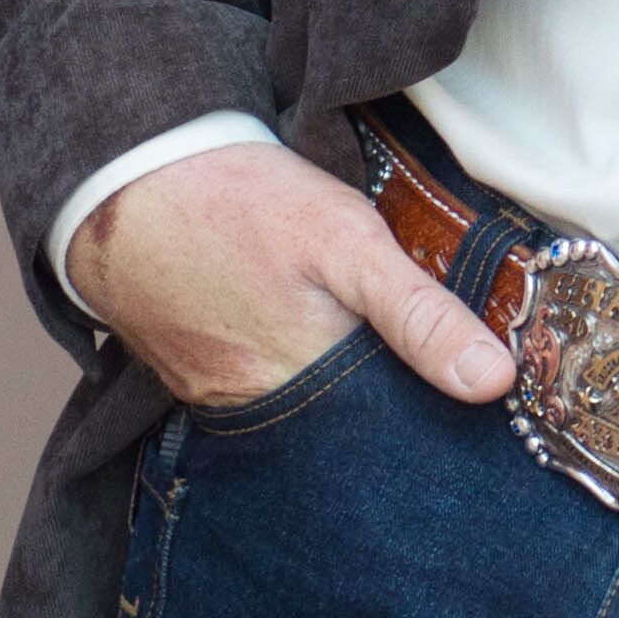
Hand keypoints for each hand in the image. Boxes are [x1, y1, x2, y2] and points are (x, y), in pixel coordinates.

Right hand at [66, 142, 515, 416]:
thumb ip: (419, 315)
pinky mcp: (192, 378)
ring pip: (302, 417)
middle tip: (423, 383)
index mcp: (308, 385)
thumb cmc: (240, 202)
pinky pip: (257, 398)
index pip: (389, 439)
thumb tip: (493, 383)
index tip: (472, 415)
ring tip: (367, 358)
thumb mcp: (348, 241)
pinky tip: (306, 341)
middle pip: (344, 436)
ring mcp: (218, 400)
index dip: (430, 423)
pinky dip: (289, 379)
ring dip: (337, 397)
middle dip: (385, 416)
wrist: (126, 178)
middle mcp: (260, 412)